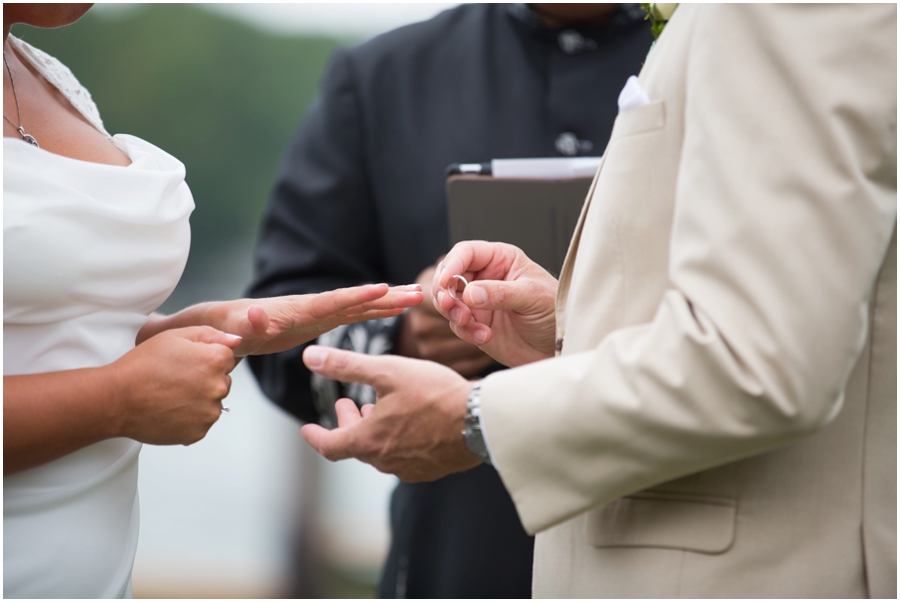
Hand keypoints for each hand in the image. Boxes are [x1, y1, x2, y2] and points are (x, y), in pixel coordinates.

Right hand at [111, 326, 239, 444]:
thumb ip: (212, 335)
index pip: (226, 358)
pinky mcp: (198, 432)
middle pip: (223, 381)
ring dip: (199, 400)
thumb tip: (236, 341)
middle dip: (206, 379)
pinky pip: (202, 421)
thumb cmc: (142, 364)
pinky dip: (190, 418)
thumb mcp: (175, 336)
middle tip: (176, 379)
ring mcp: (209, 413)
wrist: (116, 399)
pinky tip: (170, 410)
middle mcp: (218, 388)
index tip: (185, 363)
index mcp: (215, 361)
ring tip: (171, 395)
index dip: (204, 357)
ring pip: (213, 403)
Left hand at [137, 283, 423, 356]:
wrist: (202, 327)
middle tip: (414, 291)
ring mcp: (309, 317)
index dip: (352, 300)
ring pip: (353, 309)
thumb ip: (224, 327)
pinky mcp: (313, 324)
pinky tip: (394, 312)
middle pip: (347, 303)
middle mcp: (301, 311)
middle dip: (380, 298)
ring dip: (384, 304)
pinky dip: (372, 314)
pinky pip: (348, 320)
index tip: (379, 291)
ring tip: (417, 296)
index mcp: (283, 314)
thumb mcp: (206, 330)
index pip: (323, 305)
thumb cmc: (202, 329)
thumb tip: (248, 321)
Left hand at [299, 345, 480, 481]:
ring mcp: (408, 468)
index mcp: (367, 441)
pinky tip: (408, 423)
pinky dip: (395, 439)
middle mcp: (384, 461)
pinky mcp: (430, 470)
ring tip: (378, 408)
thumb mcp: (387, 371)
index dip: (315, 436)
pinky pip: (404, 457)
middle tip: (349, 403)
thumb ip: (346, 365)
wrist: (480, 421)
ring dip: (373, 430)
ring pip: (380, 451)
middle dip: (348, 423)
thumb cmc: (434, 394)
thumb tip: (310, 357)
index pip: (329, 446)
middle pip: (356, 446)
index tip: (306, 429)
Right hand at [433, 241, 557, 367]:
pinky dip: (466, 331)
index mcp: (501, 259)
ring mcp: (479, 302)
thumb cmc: (555, 313)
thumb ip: (501, 293)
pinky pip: (458, 325)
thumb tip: (470, 293)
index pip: (466, 252)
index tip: (446, 282)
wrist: (558, 347)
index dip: (452, 264)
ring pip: (448, 301)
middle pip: (449, 275)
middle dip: (446, 291)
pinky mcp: (476, 324)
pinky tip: (485, 337)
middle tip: (452, 306)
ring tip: (468, 322)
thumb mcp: (532, 297)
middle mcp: (485, 277)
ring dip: (453, 312)